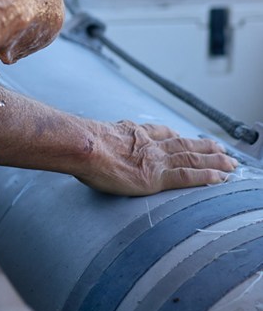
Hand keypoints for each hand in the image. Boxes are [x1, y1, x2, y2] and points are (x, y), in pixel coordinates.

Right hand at [76, 120, 237, 195]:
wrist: (84, 147)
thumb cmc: (80, 145)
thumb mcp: (91, 136)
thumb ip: (98, 141)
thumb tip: (84, 145)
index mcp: (133, 134)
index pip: (160, 133)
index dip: (175, 135)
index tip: (185, 135)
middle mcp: (149, 144)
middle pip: (182, 144)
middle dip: (203, 146)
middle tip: (220, 148)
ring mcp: (155, 159)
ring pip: (192, 158)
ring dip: (214, 160)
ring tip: (230, 162)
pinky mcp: (157, 177)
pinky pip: (188, 176)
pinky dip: (206, 176)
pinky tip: (220, 178)